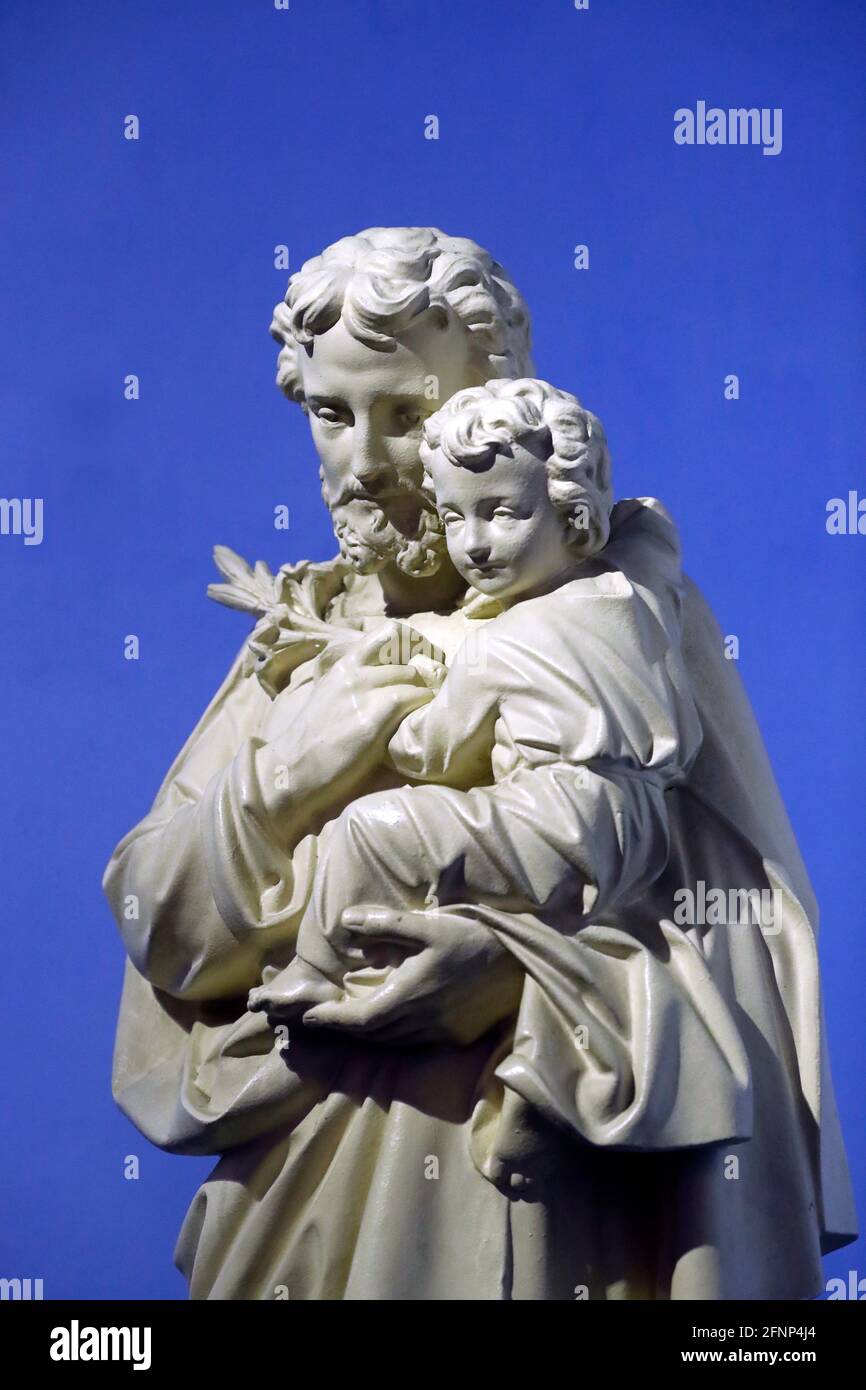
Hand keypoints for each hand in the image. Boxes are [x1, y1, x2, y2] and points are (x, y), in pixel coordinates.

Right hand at [257, 623, 433, 833]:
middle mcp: (354, 672)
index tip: (425, 659)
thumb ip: (356, 686)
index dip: (414, 643)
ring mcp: (364, 691)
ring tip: (424, 717)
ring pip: (415, 679)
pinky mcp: (374, 716)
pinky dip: (424, 710)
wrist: (290, 772)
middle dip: (424, 680)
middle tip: (430, 701)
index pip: (389, 633)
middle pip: (409, 662)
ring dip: (424, 697)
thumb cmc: (312, 744)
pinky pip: (415, 699)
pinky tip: (421, 726)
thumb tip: (393, 682)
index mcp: (343, 666)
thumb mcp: (329, 700)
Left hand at [301, 905, 524, 1046]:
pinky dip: (394, 1037)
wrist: (522, 963)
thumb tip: (347, 920)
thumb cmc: (474, 938)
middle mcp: (421, 1022)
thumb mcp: (430, 925)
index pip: (361, 1018)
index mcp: (409, 996)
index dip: (333, 1019)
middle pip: (373, 1034)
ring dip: (369, 1034)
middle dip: (345, 1028)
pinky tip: (392, 1024)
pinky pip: (415, 1043)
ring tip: (350, 1022)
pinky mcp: (456, 1037)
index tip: (311, 1016)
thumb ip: (386, 924)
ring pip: (393, 1042)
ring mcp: (440, 1033)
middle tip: (323, 1019)